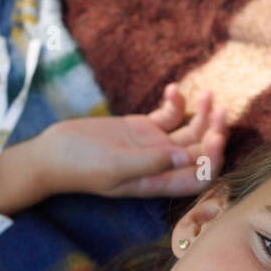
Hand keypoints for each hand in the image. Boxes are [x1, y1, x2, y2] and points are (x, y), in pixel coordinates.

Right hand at [33, 86, 228, 198]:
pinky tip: (172, 89)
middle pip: (200, 152)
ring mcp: (154, 145)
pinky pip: (170, 115)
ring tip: (206, 93)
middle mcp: (162, 166)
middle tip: (219, 109)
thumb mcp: (114, 166)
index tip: (214, 137)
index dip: (214, 160)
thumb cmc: (79, 166)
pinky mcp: (143, 127)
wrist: (52, 153)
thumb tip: (184, 159)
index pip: (200, 177)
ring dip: (202, 114)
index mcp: (159, 182)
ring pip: (190, 131)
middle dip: (214, 132)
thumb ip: (150, 163)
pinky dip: (176, 102)